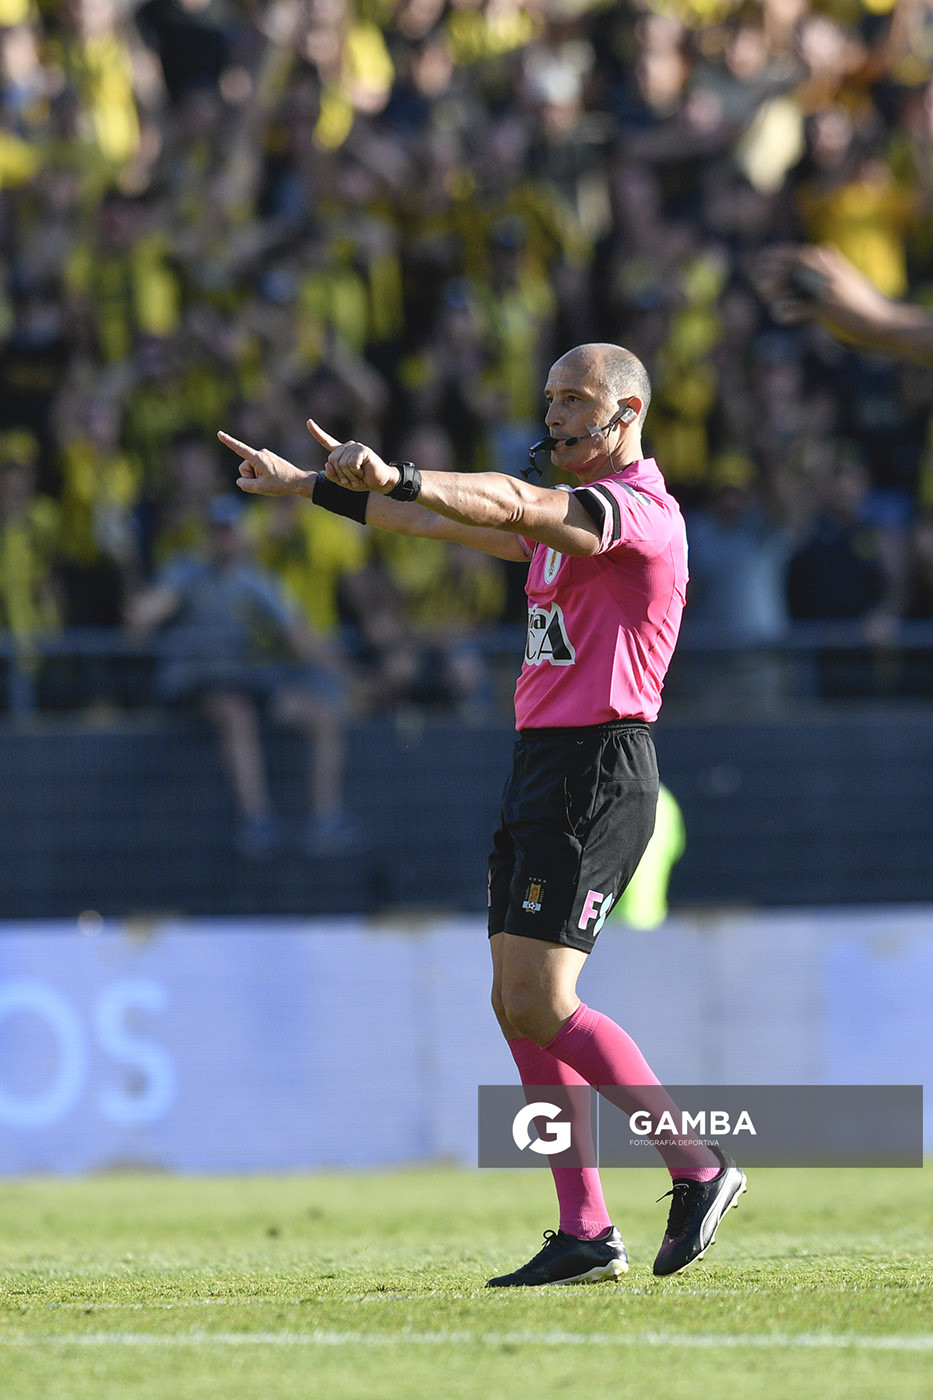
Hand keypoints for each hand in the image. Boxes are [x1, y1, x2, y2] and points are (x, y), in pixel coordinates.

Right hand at [217, 431, 313, 495]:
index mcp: (258, 458)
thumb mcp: (260, 488)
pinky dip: (261, 476)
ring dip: (257, 477)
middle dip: (250, 477)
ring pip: (251, 470)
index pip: (240, 449)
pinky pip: (258, 469)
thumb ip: (245, 485)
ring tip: (270, 480)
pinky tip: (272, 478)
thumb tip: (240, 481)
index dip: (228, 442)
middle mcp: (261, 453)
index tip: (219, 433)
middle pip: (244, 468)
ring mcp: (265, 456)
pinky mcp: (268, 459)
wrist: (297, 481)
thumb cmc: (280, 484)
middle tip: (265, 482)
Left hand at [306, 418, 398, 493]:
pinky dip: (356, 473)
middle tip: (352, 479)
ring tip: (359, 476)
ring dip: (350, 476)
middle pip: (332, 460)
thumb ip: (332, 475)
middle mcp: (348, 446)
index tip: (308, 422)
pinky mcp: (362, 450)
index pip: (327, 441)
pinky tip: (363, 472)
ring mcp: (355, 447)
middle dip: (340, 474)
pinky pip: (351, 464)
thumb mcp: (344, 481)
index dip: (317, 432)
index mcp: (342, 452)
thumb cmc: (362, 480)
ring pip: (342, 463)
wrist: (380, 482)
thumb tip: (327, 464)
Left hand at [752, 244, 890, 330]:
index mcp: (832, 264)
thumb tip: (827, 250)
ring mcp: (827, 289)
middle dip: (770, 270)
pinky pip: (798, 307)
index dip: (777, 256)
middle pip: (791, 264)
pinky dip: (786, 311)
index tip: (760, 260)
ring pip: (792, 283)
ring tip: (766, 296)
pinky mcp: (827, 308)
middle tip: (755, 278)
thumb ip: (837, 264)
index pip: (798, 253)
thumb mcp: (851, 277)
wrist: (883, 321)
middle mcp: (828, 272)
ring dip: (776, 289)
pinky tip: (779, 315)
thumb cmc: (865, 302)